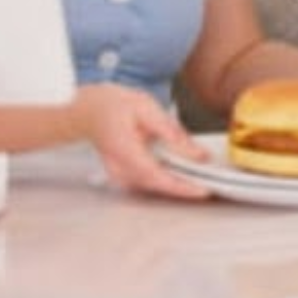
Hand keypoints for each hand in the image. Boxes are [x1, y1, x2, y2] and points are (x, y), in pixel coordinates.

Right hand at [70, 84, 210, 200]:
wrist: (87, 111)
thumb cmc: (112, 105)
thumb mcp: (148, 109)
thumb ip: (172, 133)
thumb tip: (196, 152)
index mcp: (124, 151)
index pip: (156, 177)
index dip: (181, 187)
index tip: (202, 191)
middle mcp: (119, 168)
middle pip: (157, 186)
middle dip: (184, 188)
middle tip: (211, 184)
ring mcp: (118, 175)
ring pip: (153, 186)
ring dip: (177, 184)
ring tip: (200, 178)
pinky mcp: (123, 175)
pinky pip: (148, 181)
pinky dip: (166, 178)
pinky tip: (181, 172)